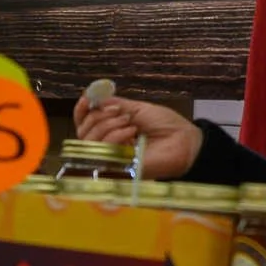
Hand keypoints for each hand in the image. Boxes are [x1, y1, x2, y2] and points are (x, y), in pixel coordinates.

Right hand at [72, 94, 203, 180]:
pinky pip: (103, 151)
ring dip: (107, 125)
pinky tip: (132, 132)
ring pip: (89, 141)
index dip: (81, 111)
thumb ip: (113, 104)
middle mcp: (107, 146)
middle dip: (98, 117)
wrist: (185, 141)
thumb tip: (92, 96)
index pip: (84, 123)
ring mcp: (111, 159)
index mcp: (111, 130)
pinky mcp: (117, 169)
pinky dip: (115, 136)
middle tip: (120, 112)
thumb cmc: (165, 126)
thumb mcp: (137, 109)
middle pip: (83, 132)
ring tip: (130, 122)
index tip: (87, 98)